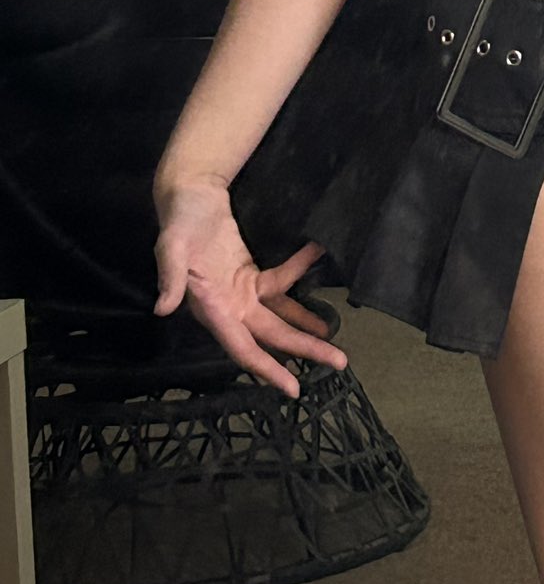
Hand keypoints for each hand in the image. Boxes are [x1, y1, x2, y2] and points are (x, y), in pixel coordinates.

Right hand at [154, 179, 347, 399]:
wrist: (189, 195)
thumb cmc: (180, 221)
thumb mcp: (171, 246)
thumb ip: (170, 276)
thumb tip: (163, 308)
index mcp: (211, 309)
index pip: (243, 348)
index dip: (267, 369)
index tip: (294, 388)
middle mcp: (228, 307)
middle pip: (271, 336)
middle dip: (303, 350)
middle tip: (339, 362)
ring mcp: (240, 292)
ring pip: (278, 316)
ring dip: (305, 325)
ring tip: (334, 337)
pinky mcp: (249, 273)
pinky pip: (279, 282)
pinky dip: (298, 273)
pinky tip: (317, 260)